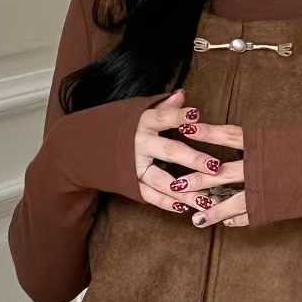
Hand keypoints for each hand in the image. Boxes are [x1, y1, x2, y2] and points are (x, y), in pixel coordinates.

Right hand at [133, 90, 248, 226]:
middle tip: (215, 166)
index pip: (163, 117)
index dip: (179, 116)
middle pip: (169, 151)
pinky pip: (149, 196)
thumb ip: (163, 107)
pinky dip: (165, 203)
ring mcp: (134, 167)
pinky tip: (184, 208)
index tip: (197, 115)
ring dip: (184, 191)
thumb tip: (182, 94)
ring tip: (206, 199)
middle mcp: (139, 144)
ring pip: (161, 180)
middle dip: (193, 159)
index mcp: (143, 122)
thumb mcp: (138, 112)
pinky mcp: (130, 184)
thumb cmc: (121, 127)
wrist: (86, 147)